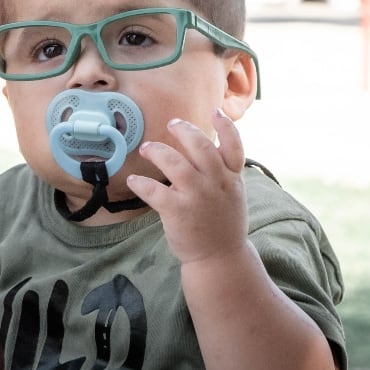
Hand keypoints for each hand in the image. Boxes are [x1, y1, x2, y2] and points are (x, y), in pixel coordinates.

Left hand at [126, 109, 248, 264]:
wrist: (219, 257)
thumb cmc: (222, 222)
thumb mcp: (232, 193)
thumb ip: (221, 170)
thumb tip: (204, 146)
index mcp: (231, 177)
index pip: (233, 146)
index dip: (225, 126)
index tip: (215, 112)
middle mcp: (216, 183)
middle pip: (200, 146)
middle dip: (184, 131)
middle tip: (172, 124)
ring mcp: (197, 197)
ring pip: (175, 163)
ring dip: (157, 151)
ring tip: (147, 148)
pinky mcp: (177, 211)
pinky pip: (154, 191)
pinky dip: (141, 183)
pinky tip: (135, 180)